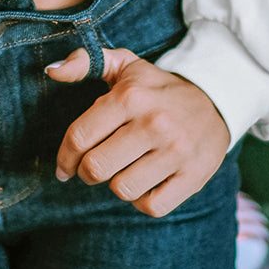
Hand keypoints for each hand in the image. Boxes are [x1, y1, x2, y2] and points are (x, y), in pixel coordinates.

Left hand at [47, 46, 230, 216]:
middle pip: (96, 168)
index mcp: (130, 96)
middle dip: (87, 172)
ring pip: (122, 189)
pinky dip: (142, 200)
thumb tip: (51, 71)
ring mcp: (176, 151)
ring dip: (116, 184)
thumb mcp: (125, 66)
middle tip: (92, 168)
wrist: (216, 101)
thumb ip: (86, 62)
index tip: (64, 166)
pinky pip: (152, 206)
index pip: (80, 136)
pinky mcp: (193, 176)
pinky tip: (145, 183)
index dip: (65, 157)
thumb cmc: (158, 88)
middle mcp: (153, 123)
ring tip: (123, 171)